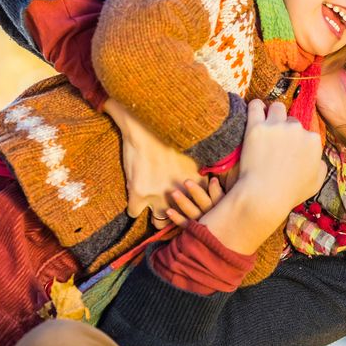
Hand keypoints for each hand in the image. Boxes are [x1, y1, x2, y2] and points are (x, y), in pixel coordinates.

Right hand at [103, 98, 204, 226]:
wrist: (145, 124)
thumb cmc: (170, 133)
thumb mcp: (194, 150)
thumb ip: (202, 168)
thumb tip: (211, 176)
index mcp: (195, 181)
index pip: (202, 208)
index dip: (196, 209)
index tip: (191, 206)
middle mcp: (180, 192)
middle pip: (183, 218)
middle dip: (179, 217)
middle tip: (173, 211)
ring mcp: (159, 195)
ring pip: (159, 221)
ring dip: (157, 216)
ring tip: (155, 209)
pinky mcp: (138, 194)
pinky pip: (133, 213)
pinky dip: (133, 208)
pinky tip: (134, 201)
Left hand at [166, 177, 225, 227]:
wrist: (220, 245)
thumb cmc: (223, 222)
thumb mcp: (225, 208)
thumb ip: (219, 194)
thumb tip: (213, 179)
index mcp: (221, 211)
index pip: (218, 198)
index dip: (215, 189)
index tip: (212, 179)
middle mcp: (212, 218)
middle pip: (204, 203)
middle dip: (195, 192)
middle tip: (186, 181)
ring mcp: (202, 226)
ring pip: (192, 213)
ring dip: (183, 203)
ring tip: (174, 193)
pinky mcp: (193, 233)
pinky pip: (184, 225)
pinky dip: (176, 218)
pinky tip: (168, 210)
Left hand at [236, 100, 326, 216]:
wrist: (264, 196)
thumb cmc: (290, 193)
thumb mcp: (316, 183)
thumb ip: (321, 166)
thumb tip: (318, 159)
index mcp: (313, 141)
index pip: (306, 132)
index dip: (297, 140)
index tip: (288, 148)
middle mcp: (297, 129)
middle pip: (291, 120)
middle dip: (285, 128)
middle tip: (275, 142)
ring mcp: (276, 126)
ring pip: (277, 107)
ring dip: (272, 113)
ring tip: (266, 122)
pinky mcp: (256, 126)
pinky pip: (255, 106)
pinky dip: (255, 107)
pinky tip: (255, 111)